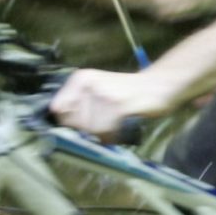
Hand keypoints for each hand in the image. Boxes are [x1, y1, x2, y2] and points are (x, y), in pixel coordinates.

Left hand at [47, 68, 181, 139]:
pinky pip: (105, 132)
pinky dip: (113, 135)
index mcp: (80, 78)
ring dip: (103, 134)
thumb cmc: (125, 92)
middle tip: (106, 120)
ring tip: (117, 122)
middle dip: (87, 129)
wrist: (157, 86)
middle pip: (73, 123)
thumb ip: (76, 105)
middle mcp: (88, 84)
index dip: (69, 122)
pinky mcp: (118, 107)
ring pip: (90, 130)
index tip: (84, 123)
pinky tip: (122, 125)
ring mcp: (103, 95)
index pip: (57, 109)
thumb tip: (58, 122)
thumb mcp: (96, 91)